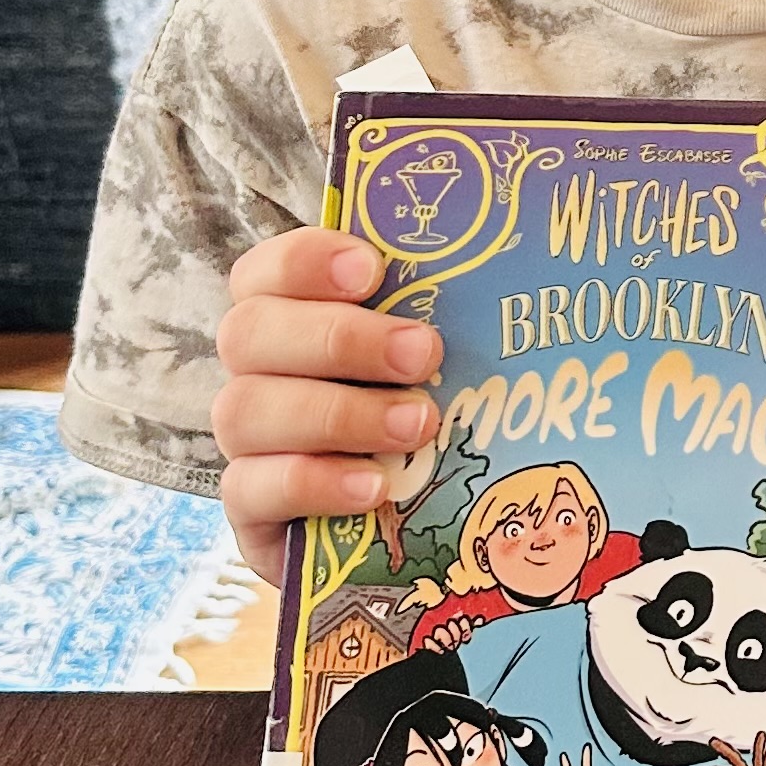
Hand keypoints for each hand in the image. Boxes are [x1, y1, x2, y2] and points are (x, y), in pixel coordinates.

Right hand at [211, 226, 443, 583]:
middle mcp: (253, 371)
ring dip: (338, 414)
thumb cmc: (420, 404)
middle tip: (423, 354)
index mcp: (286, 314)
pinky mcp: (250, 509)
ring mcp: (244, 441)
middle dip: (340, 339)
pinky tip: (375, 485)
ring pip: (245, 411)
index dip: (305, 262)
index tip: (372, 269)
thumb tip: (521, 243)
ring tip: (417, 425)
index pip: (263, 270)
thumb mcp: (430, 351)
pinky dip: (317, 481)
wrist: (400, 521)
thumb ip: (445, 304)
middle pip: (249, 334)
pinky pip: (252, 488)